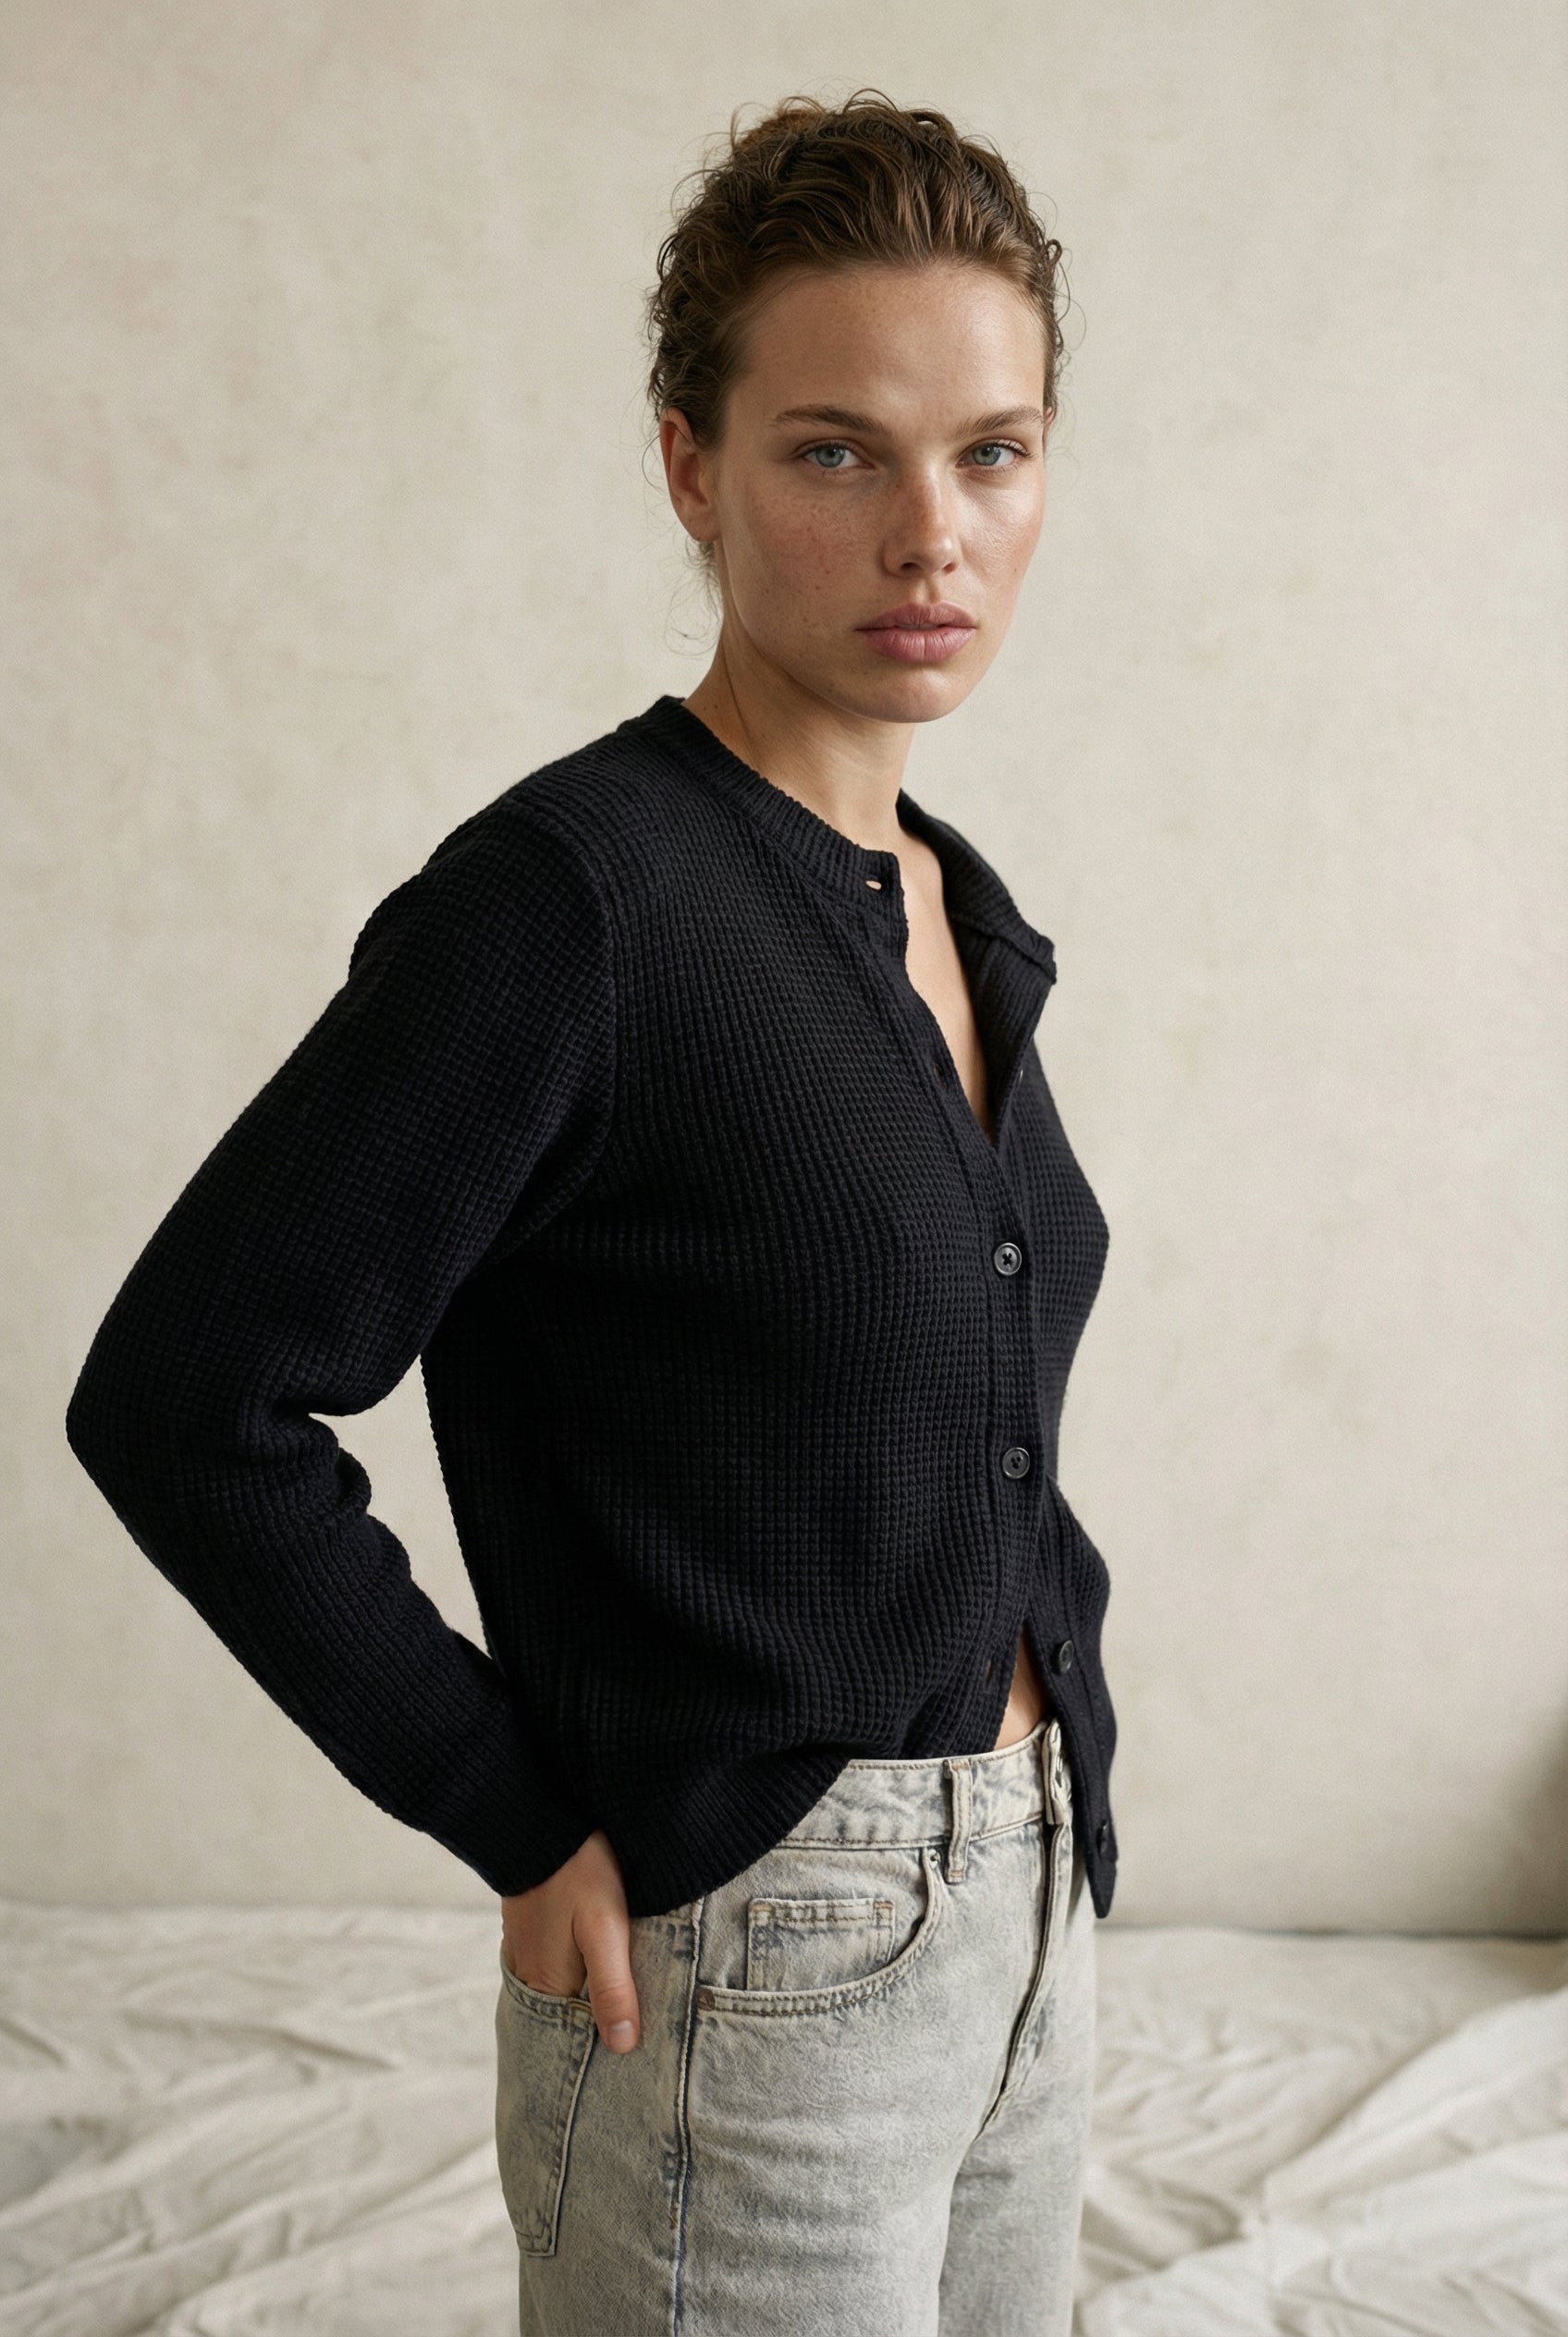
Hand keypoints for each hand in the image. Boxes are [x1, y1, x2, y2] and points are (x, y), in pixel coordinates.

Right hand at [500, 1827, 641, 2052]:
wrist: (545, 1819)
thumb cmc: (578, 1871)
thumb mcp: (605, 1928)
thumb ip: (612, 1987)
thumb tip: (622, 2047)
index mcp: (546, 1984)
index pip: (576, 2036)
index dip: (607, 2041)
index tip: (639, 2049)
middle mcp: (528, 1975)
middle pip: (568, 2014)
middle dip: (600, 2020)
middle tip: (643, 2024)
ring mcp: (525, 1950)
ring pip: (564, 1988)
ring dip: (591, 1993)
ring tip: (629, 1995)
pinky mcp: (530, 1930)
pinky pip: (555, 1964)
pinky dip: (577, 1969)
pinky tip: (601, 1963)